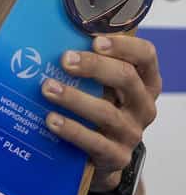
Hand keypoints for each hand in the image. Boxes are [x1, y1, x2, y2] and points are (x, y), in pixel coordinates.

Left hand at [42, 34, 161, 184]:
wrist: (102, 157)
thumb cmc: (98, 110)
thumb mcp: (102, 87)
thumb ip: (87, 65)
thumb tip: (48, 37)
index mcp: (144, 83)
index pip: (146, 56)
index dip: (124, 46)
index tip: (95, 40)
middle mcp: (143, 106)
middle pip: (126, 79)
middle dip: (94, 66)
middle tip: (65, 59)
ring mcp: (131, 132)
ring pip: (106, 111)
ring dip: (74, 97)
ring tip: (47, 88)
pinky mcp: (116, 156)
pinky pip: (94, 142)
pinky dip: (71, 129)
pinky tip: (51, 119)